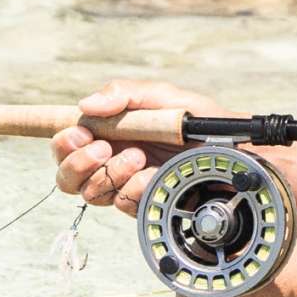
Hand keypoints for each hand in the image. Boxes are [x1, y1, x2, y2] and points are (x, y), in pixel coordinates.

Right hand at [48, 78, 232, 215]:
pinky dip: (133, 188)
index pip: (66, 145)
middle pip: (66, 176)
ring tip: (139, 156)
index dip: (62, 144)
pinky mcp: (143, 203)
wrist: (234, 147)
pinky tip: (153, 175)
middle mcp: (111, 162)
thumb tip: (86, 105)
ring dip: (109, 173)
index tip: (79, 135)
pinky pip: (121, 202)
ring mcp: (126, 184)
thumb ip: (124, 94)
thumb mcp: (162, 97)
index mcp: (109, 133)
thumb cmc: (198, 120)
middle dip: (77, 163)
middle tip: (103, 149)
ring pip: (90, 192)